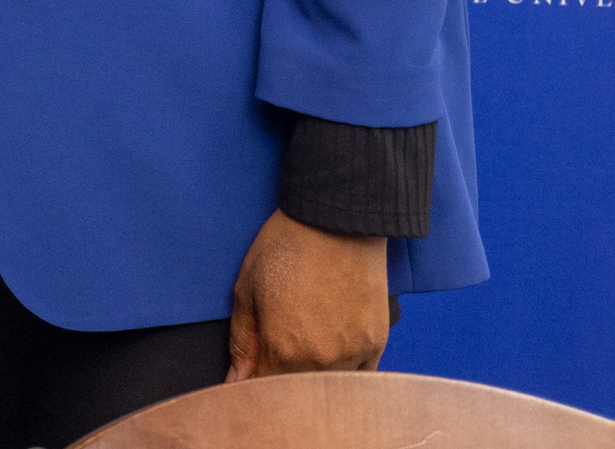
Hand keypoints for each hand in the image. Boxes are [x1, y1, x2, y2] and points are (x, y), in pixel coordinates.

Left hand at [227, 210, 392, 377]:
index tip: (246, 379)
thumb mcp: (247, 289)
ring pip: (327, 387)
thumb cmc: (286, 247)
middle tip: (273, 357)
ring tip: (303, 344)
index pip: (264, 393)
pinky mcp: (376, 343)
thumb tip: (237, 380)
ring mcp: (354, 354)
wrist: (337, 220)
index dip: (252, 388)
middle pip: (297, 394)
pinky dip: (342, 372)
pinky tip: (330, 351)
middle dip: (279, 383)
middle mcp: (322, 360)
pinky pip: (359, 377)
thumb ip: (243, 341)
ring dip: (310, 379)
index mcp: (284, 349)